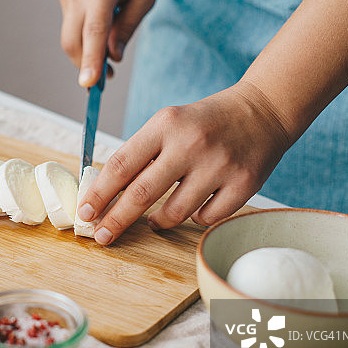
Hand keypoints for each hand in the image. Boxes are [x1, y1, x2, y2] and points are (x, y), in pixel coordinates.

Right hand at [56, 0, 154, 86]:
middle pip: (72, 42)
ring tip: (105, 55)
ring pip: (69, 36)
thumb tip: (113, 58)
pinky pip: (70, 23)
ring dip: (85, 51)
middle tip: (102, 81)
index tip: (88, 84)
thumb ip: (128, 28)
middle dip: (85, 65)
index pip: (93, 32)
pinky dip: (82, 34)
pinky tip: (98, 24)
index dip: (90, 61)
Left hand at [77, 82, 293, 244]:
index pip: (121, 165)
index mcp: (165, 125)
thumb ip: (140, 154)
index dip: (98, 194)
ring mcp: (219, 165)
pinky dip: (194, 218)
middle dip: (115, 220)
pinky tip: (195, 206)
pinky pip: (205, 218)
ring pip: (174, 213)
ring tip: (152, 221)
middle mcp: (191, 144)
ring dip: (157, 222)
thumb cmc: (204, 123)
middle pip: (141, 194)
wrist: (262, 111)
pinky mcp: (244, 184)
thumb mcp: (168, 124)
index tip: (84, 213)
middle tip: (101, 236)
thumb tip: (104, 194)